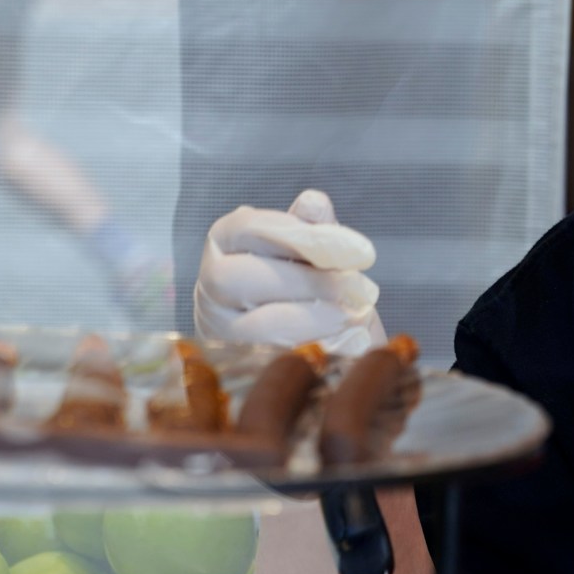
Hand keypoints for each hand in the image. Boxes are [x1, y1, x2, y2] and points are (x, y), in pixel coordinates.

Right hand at [192, 189, 383, 354]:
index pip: (250, 228)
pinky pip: (277, 361)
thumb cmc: (314, 288)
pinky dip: (318, 348)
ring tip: (356, 314)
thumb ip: (313, 228)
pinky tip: (347, 340)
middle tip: (362, 290)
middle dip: (311, 282)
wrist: (322, 345)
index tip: (362, 252)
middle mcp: (210, 287)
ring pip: (261, 324)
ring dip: (318, 318)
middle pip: (245, 277)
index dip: (307, 237)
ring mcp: (219, 332)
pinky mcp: (240, 370)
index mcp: (225, 243)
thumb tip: (313, 203)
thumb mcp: (318, 254)